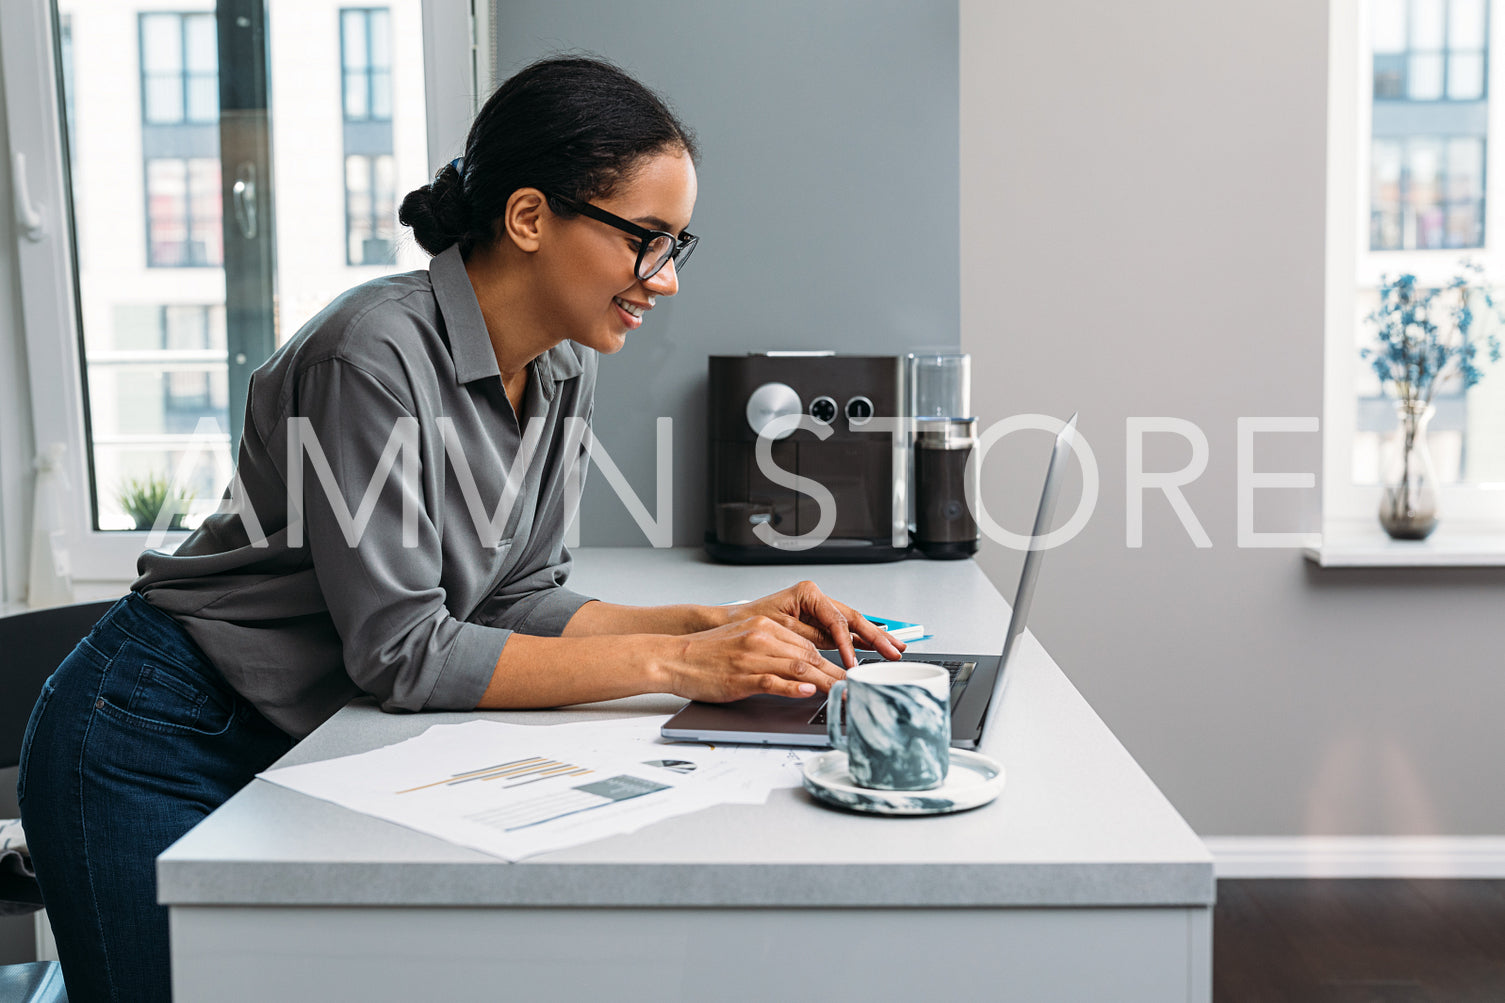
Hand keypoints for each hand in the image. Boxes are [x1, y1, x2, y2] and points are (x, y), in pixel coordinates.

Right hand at [662, 615, 846, 701]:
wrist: (674, 657)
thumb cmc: (707, 654)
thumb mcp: (744, 641)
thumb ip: (773, 650)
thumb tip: (803, 669)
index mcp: (764, 626)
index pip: (808, 643)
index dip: (832, 659)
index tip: (848, 672)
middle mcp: (762, 637)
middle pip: (810, 654)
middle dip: (837, 672)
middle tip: (856, 686)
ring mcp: (752, 656)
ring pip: (799, 666)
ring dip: (825, 681)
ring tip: (843, 692)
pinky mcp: (741, 676)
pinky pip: (773, 680)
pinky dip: (793, 687)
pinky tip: (808, 691)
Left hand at [729, 580, 905, 668]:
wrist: (730, 623)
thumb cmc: (748, 622)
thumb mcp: (779, 630)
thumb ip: (808, 638)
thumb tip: (830, 651)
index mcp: (808, 593)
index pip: (837, 621)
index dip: (848, 644)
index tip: (853, 663)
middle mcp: (816, 598)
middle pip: (853, 619)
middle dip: (876, 636)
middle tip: (895, 651)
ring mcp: (818, 610)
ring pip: (852, 624)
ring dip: (874, 638)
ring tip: (894, 649)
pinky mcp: (817, 622)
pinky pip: (843, 631)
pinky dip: (859, 640)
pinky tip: (875, 647)